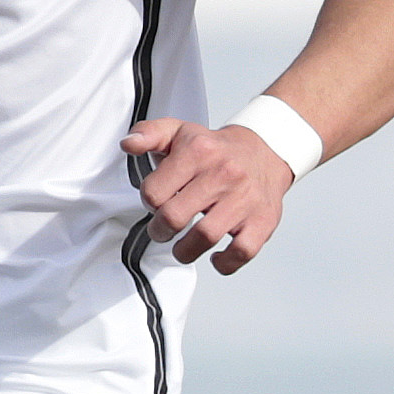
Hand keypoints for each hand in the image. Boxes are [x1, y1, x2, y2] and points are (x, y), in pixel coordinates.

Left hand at [121, 119, 295, 274]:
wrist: (265, 151)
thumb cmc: (218, 150)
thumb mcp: (179, 131)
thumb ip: (148, 134)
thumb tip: (128, 144)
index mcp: (199, 152)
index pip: (154, 191)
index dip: (149, 202)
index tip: (156, 203)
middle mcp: (223, 174)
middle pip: (174, 217)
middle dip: (160, 231)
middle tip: (162, 231)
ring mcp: (244, 199)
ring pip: (205, 237)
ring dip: (185, 251)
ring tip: (182, 248)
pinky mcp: (262, 220)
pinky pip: (241, 251)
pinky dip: (224, 262)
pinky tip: (215, 256)